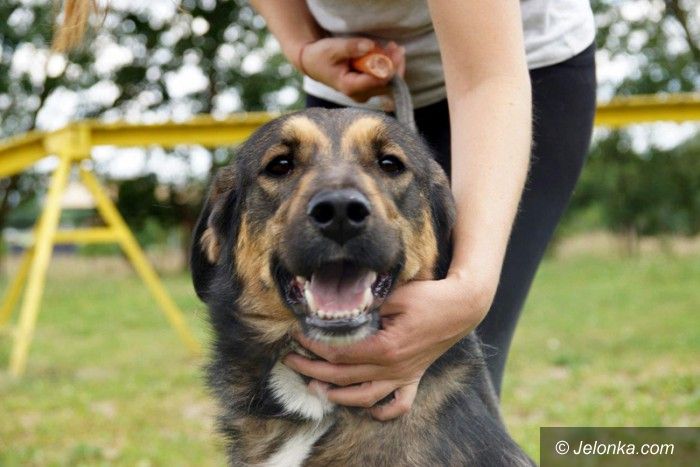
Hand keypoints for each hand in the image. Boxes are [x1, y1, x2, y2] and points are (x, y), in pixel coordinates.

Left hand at [283, 271, 494, 419]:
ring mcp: (403, 376)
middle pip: (343, 376)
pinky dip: (382, 411)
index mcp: (384, 347)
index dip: (313, 345)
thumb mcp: (396, 294)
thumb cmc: (430, 296)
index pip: (339, 352)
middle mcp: (392, 368)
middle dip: (312, 369)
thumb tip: (339, 307)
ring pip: (364, 396)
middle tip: (290, 360)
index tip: (297, 334)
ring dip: (335, 395)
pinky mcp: (413, 377)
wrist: (463, 307)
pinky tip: (366, 409)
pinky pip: (398, 405)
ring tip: (313, 387)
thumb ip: (367, 303)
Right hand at [298, 37, 405, 102]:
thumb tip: (370, 46)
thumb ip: (352, 47)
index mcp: (350, 87)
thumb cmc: (321, 56)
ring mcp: (365, 94)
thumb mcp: (333, 48)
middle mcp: (360, 95)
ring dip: (393, 65)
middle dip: (395, 65)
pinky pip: (384, 81)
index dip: (390, 67)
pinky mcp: (367, 90)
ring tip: (393, 47)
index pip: (378, 81)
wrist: (313, 64)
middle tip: (397, 47)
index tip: (396, 51)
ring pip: (388, 83)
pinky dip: (388, 67)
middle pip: (387, 84)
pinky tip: (388, 53)